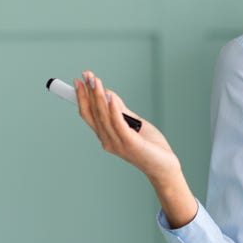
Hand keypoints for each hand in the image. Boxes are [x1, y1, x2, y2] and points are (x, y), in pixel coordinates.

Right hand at [74, 71, 196, 226]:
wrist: (164, 167)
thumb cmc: (150, 146)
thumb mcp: (134, 124)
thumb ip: (121, 111)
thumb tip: (108, 93)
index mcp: (106, 136)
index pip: (89, 115)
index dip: (82, 98)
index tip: (79, 81)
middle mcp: (108, 140)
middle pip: (94, 114)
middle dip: (88, 93)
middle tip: (85, 75)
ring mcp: (118, 143)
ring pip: (104, 117)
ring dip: (99, 97)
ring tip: (96, 81)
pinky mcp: (130, 143)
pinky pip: (119, 124)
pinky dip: (114, 109)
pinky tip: (110, 97)